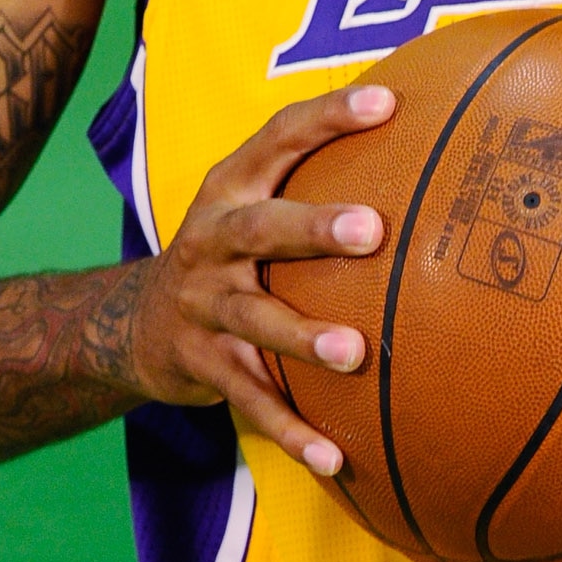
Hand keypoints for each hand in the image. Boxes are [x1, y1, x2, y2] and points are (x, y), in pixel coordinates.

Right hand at [125, 82, 394, 476]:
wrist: (136, 321)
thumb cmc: (231, 248)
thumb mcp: (254, 199)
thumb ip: (319, 170)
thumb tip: (425, 128)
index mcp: (231, 186)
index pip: (278, 136)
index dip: (328, 116)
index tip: (386, 103)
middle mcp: (210, 239)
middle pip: (258, 229)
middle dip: (313, 228)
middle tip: (372, 230)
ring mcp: (203, 304)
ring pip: (254, 320)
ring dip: (303, 337)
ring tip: (355, 352)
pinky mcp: (202, 364)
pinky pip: (251, 400)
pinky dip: (291, 430)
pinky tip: (335, 458)